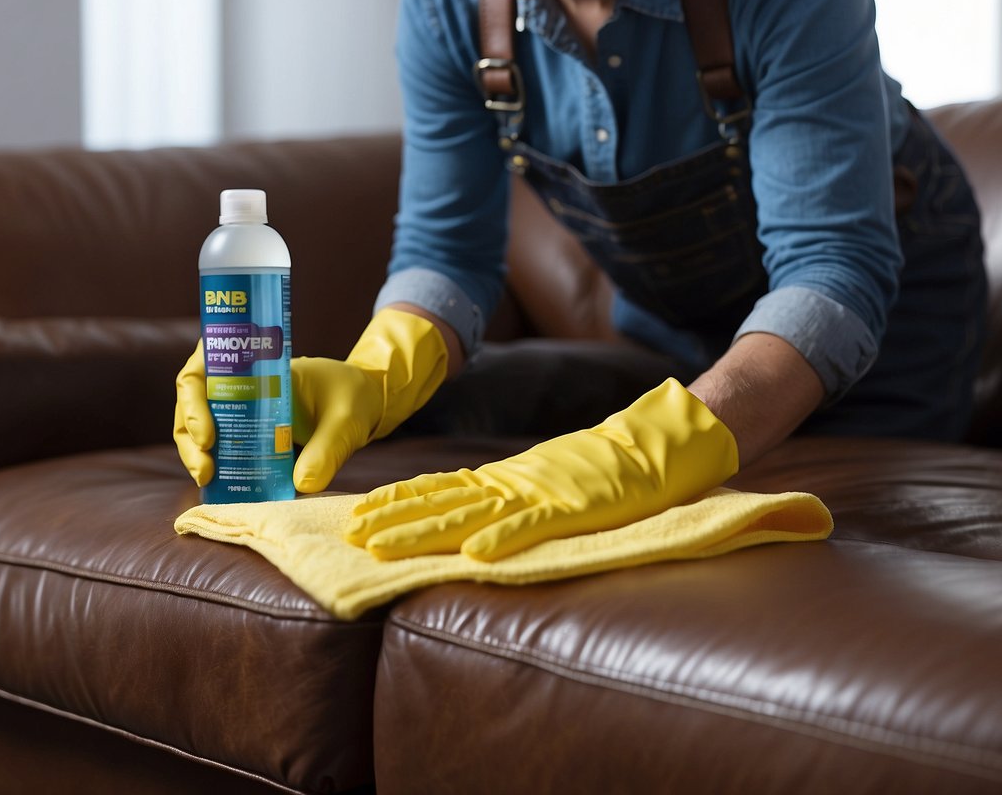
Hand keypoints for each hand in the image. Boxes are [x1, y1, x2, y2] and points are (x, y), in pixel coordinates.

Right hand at [175, 309, 447, 490]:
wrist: (368, 401)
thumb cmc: (354, 397)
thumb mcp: (347, 420)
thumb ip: (328, 449)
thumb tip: (302, 485)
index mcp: (255, 366)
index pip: (203, 371)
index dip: (193, 401)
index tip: (208, 434)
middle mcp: (240, 385)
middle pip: (192, 403)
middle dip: (190, 436)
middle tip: (205, 470)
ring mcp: (243, 410)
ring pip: (199, 428)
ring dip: (196, 454)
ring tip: (208, 480)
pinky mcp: (250, 435)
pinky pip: (222, 448)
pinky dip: (217, 467)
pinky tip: (222, 487)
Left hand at [345, 378, 737, 560]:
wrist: (652, 447)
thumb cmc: (598, 473)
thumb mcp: (541, 485)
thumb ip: (508, 500)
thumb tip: (469, 524)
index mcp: (504, 481)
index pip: (438, 490)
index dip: (396, 501)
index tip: (356, 514)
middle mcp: (510, 487)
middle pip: (439, 503)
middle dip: (392, 519)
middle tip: (349, 534)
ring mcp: (538, 497)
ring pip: (470, 515)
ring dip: (422, 531)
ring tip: (381, 544)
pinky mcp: (572, 510)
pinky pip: (532, 526)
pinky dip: (502, 538)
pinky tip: (472, 553)